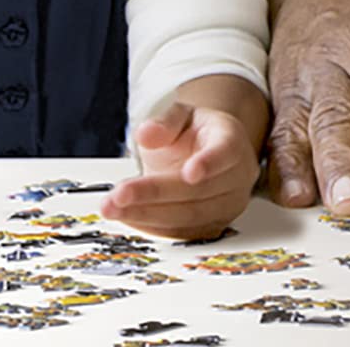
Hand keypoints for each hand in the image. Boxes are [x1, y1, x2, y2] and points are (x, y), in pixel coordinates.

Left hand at [102, 100, 260, 239]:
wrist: (205, 153)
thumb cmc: (194, 134)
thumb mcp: (180, 116)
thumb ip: (165, 123)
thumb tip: (146, 134)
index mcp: (231, 141)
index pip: (225, 153)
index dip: (208, 163)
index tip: (189, 173)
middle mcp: (237, 177)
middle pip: (199, 191)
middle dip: (155, 194)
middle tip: (120, 194)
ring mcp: (227, 205)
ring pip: (189, 216)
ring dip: (147, 214)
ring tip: (113, 208)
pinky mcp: (212, 226)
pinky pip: (182, 232)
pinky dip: (151, 226)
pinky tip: (126, 216)